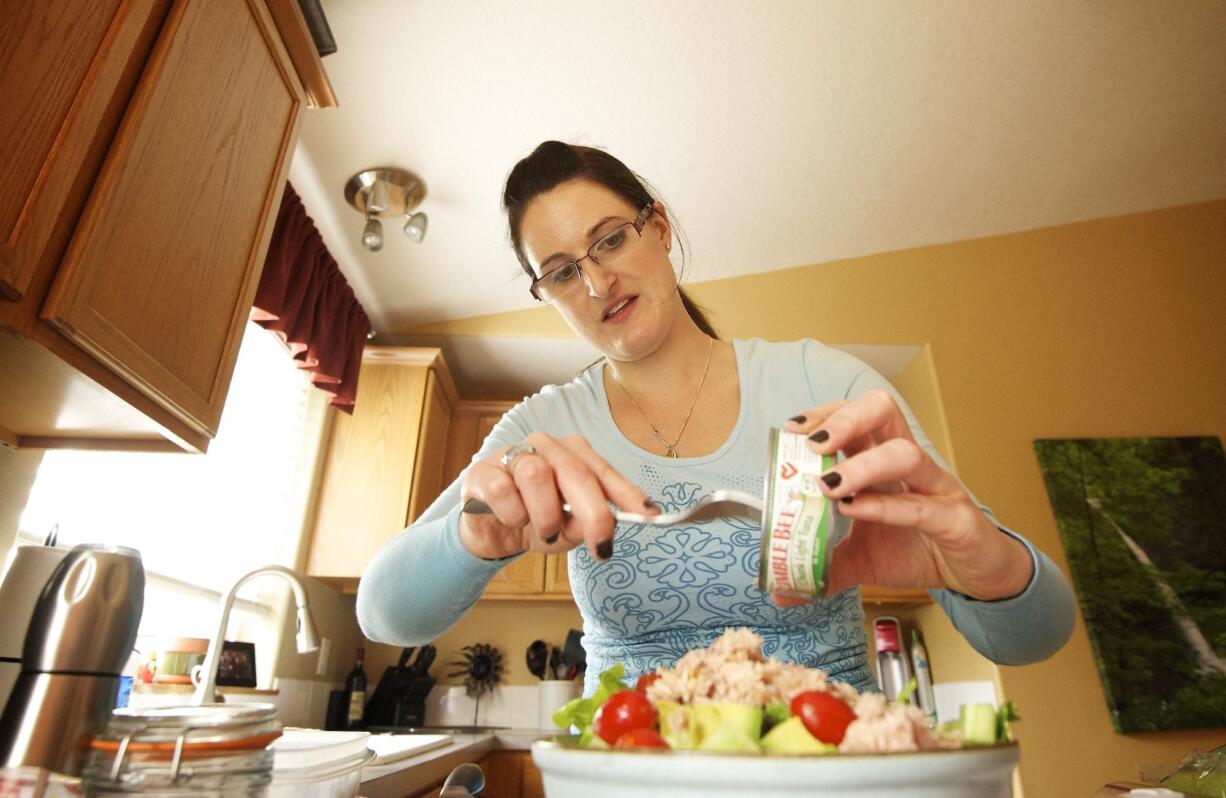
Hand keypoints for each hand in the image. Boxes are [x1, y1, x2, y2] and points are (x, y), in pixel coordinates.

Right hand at [458, 432, 655, 561]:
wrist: (488, 530)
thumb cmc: (534, 520)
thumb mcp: (568, 528)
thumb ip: (586, 524)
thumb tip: (604, 527)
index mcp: (572, 455)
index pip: (603, 471)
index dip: (626, 492)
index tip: (649, 514)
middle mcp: (546, 447)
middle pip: (576, 472)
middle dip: (593, 512)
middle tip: (601, 545)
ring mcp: (513, 455)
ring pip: (537, 475)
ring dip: (546, 515)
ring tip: (544, 533)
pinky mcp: (483, 472)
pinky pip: (504, 491)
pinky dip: (514, 514)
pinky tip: (512, 520)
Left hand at [778, 390, 1032, 603]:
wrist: (974, 575)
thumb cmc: (918, 550)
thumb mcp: (861, 560)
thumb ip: (823, 567)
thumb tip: (780, 591)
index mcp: (884, 462)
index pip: (856, 416)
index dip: (825, 414)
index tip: (792, 429)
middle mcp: (910, 465)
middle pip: (882, 412)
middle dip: (844, 419)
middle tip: (812, 444)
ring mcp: (936, 488)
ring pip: (904, 453)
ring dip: (862, 464)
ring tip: (829, 483)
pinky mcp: (956, 520)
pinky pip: (921, 506)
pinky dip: (885, 507)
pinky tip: (855, 510)